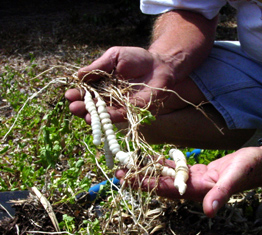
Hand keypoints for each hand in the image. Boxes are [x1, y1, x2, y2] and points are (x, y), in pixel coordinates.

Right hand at [65, 46, 186, 123]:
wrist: (160, 66)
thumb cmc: (137, 59)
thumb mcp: (114, 56)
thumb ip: (98, 66)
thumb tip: (78, 74)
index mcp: (102, 83)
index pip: (86, 91)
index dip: (77, 94)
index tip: (69, 94)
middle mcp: (108, 96)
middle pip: (92, 105)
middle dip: (81, 106)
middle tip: (73, 106)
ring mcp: (119, 105)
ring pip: (102, 113)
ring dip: (91, 115)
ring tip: (81, 113)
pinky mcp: (131, 111)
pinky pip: (118, 116)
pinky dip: (108, 118)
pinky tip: (97, 118)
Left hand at [116, 146, 261, 217]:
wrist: (258, 163)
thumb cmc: (249, 170)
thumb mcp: (235, 180)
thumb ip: (221, 195)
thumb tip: (209, 212)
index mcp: (198, 192)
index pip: (166, 190)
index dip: (146, 185)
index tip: (127, 179)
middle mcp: (191, 188)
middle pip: (160, 184)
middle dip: (139, 179)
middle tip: (118, 172)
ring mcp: (193, 180)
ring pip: (165, 176)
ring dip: (148, 171)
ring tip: (129, 164)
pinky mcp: (196, 172)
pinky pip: (176, 168)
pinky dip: (163, 163)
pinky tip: (151, 158)